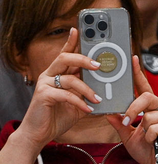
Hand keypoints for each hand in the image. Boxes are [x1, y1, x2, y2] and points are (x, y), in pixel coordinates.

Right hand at [15, 29, 102, 149]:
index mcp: (59, 74)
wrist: (40, 132)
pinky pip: (65, 95)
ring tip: (98, 99)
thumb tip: (110, 92)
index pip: (66, 54)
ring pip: (69, 78)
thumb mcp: (79, 104)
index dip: (71, 41)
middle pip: (66, 58)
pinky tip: (88, 109)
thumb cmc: (59, 116)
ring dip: (87, 89)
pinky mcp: (43, 95)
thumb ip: (89, 94)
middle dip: (84, 59)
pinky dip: (79, 102)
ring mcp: (45, 84)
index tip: (79, 30)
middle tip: (99, 65)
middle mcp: (50, 75)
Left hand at [108, 57, 157, 163]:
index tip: (131, 58)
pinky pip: (154, 127)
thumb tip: (109, 112)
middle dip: (134, 109)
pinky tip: (156, 143)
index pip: (143, 87)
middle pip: (146, 97)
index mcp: (152, 108)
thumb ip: (119, 123)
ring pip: (148, 116)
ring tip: (150, 139)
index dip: (137, 73)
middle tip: (129, 122)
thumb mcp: (128, 136)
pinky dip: (151, 138)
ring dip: (144, 131)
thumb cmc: (148, 152)